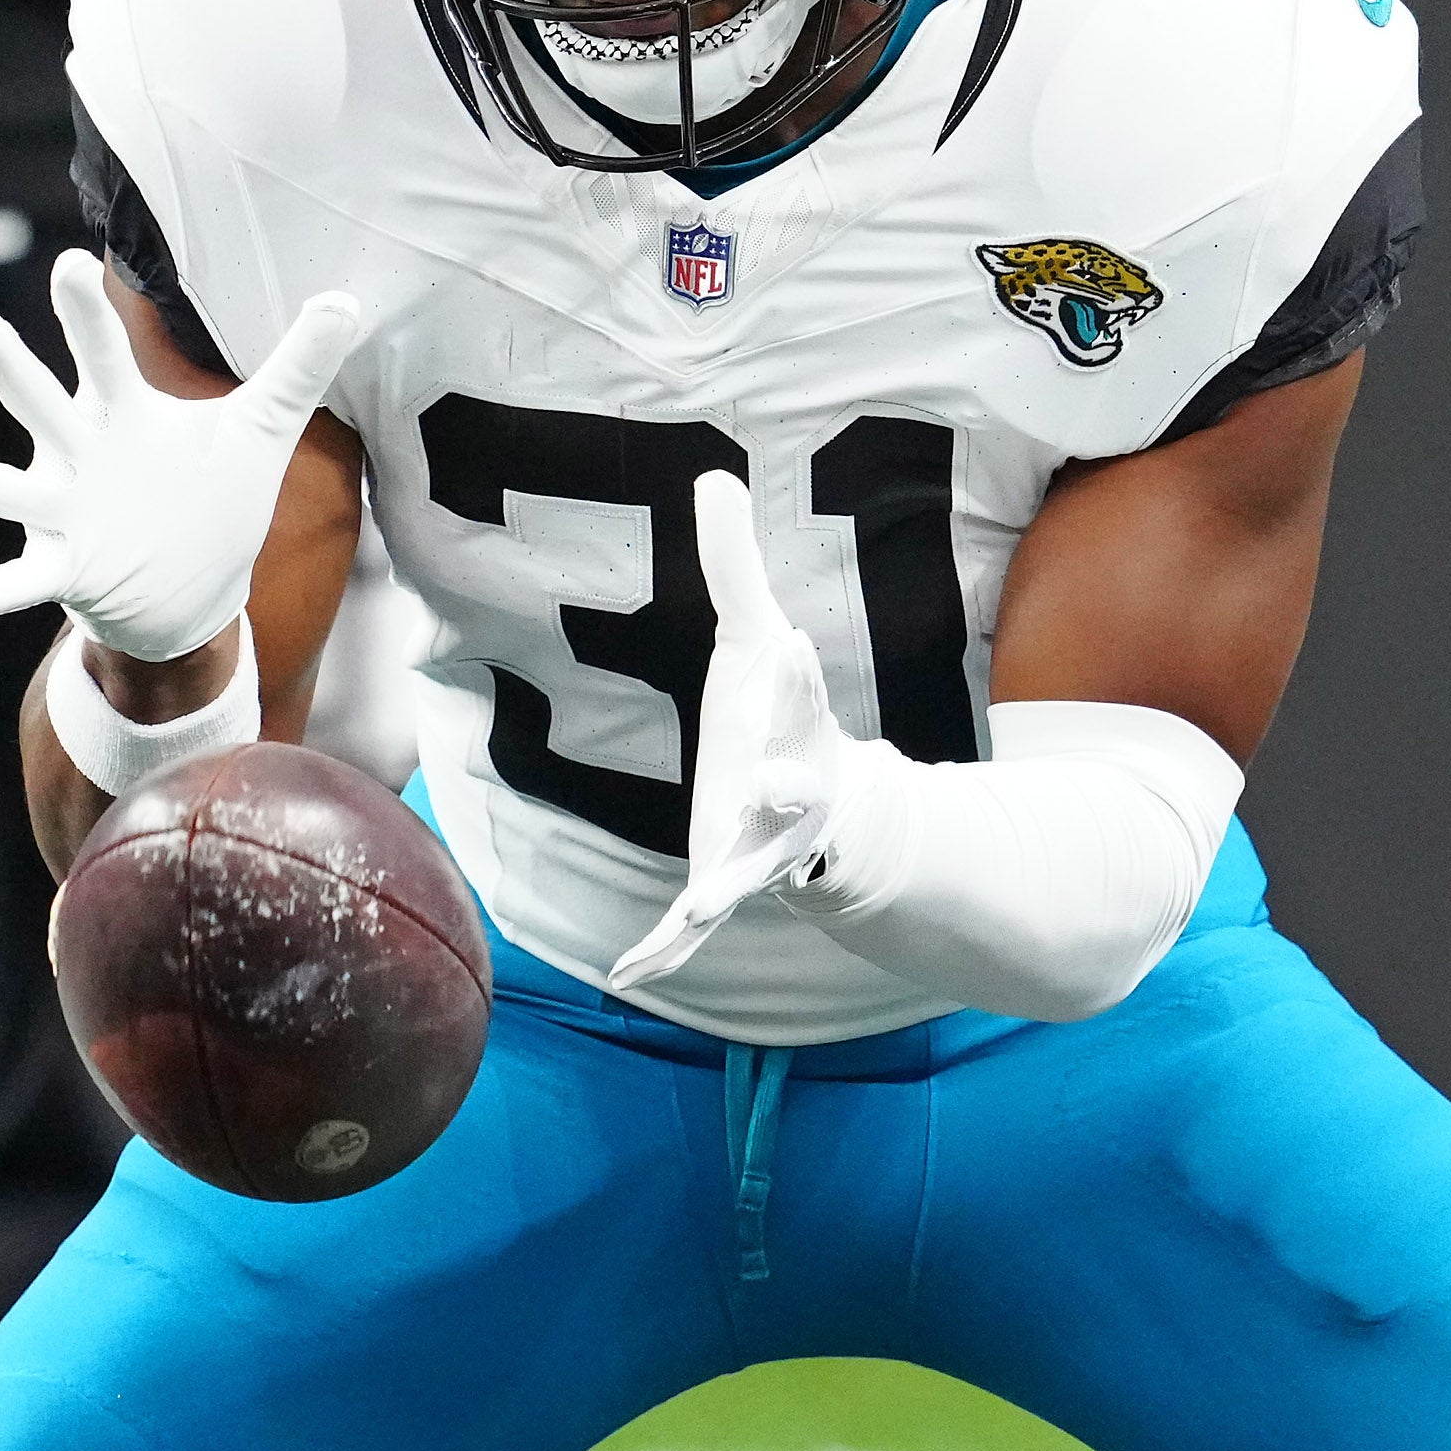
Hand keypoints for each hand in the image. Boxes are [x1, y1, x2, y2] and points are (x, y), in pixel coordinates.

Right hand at [0, 251, 380, 658]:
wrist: (190, 587)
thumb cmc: (211, 493)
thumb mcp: (260, 430)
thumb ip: (297, 367)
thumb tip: (348, 300)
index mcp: (124, 412)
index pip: (105, 356)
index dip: (85, 315)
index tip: (71, 266)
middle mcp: (82, 452)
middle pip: (43, 406)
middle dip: (16, 375)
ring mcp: (64, 510)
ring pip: (9, 489)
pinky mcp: (63, 568)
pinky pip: (20, 578)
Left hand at [605, 473, 884, 998]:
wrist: (826, 814)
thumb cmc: (778, 717)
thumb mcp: (756, 638)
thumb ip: (735, 566)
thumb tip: (714, 473)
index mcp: (796, 726)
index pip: (797, 693)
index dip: (791, 675)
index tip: (784, 641)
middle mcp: (786, 792)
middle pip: (785, 787)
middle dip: (780, 785)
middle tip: (769, 780)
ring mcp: (757, 849)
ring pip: (743, 872)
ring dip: (722, 888)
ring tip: (699, 905)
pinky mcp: (722, 885)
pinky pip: (692, 927)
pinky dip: (663, 951)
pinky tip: (623, 976)